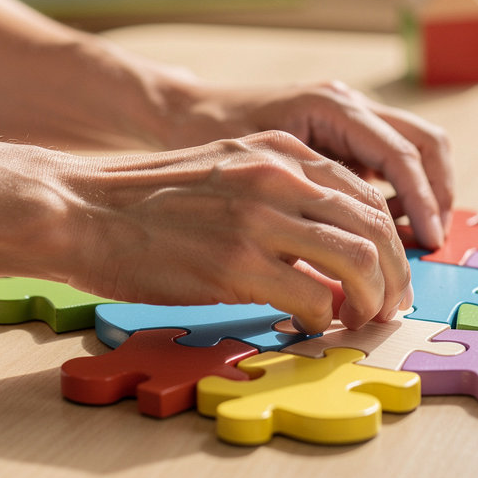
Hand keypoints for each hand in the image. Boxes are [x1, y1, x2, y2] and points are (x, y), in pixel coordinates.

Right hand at [60, 131, 414, 333]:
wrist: (83, 209)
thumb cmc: (152, 199)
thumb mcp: (229, 168)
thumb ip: (283, 193)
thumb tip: (331, 242)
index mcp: (281, 152)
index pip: (366, 194)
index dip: (390, 239)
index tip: (390, 272)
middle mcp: (279, 177)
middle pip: (374, 227)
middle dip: (395, 273)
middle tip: (392, 305)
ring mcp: (259, 219)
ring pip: (358, 260)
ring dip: (371, 299)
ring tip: (362, 320)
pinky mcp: (236, 264)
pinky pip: (313, 297)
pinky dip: (323, 317)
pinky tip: (310, 325)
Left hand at [183, 79, 452, 248]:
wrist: (181, 109)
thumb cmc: (205, 137)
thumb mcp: (254, 171)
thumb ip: (303, 201)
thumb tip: (344, 255)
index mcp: (331, 106)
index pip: (400, 153)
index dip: (422, 201)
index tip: (429, 243)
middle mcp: (348, 102)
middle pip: (425, 142)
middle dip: (438, 193)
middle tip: (432, 242)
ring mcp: (349, 113)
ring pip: (415, 147)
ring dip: (425, 192)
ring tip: (414, 241)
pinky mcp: (343, 131)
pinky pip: (390, 158)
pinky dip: (400, 190)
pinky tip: (383, 227)